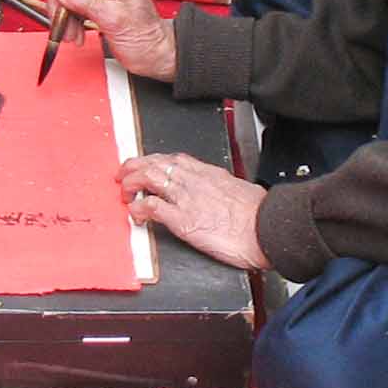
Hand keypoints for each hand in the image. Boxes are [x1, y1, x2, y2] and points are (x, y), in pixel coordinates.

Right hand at [50, 0, 175, 80]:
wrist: (154, 57)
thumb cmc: (147, 36)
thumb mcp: (114, 17)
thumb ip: (86, 1)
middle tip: (62, 15)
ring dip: (67, 15)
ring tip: (71, 32)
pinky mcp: (99, 13)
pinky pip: (78, 11)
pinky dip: (72, 23)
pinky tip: (76, 35)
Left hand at [118, 153, 269, 270]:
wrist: (264, 228)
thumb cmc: (255, 213)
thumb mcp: (234, 188)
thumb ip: (217, 186)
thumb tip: (214, 192)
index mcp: (204, 171)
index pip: (171, 159)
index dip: (152, 161)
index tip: (145, 166)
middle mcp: (191, 180)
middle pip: (154, 163)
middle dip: (134, 167)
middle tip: (123, 176)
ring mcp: (185, 198)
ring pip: (148, 178)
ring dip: (131, 184)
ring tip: (124, 192)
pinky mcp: (182, 220)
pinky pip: (151, 207)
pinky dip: (138, 208)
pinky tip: (135, 214)